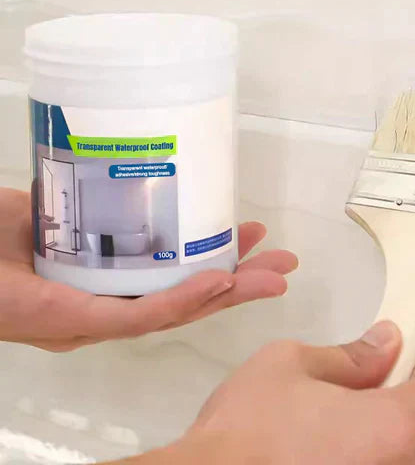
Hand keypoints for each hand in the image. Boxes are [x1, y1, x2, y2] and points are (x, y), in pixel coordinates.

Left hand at [0, 188, 296, 350]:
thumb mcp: (56, 208)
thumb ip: (93, 198)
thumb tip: (131, 166)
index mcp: (108, 282)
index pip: (174, 278)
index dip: (217, 259)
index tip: (250, 235)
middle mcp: (110, 305)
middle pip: (187, 298)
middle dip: (241, 282)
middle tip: (284, 264)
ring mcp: (97, 319)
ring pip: (177, 311)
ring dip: (230, 293)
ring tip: (273, 277)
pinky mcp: (79, 323)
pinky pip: (142, 316)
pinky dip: (185, 299)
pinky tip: (220, 283)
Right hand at [140, 321, 414, 464]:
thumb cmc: (245, 430)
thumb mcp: (291, 363)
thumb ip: (349, 354)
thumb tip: (385, 344)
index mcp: (389, 426)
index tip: (392, 364)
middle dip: (389, 402)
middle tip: (343, 393)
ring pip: (396, 454)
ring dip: (372, 435)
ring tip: (320, 428)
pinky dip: (356, 458)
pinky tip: (313, 453)